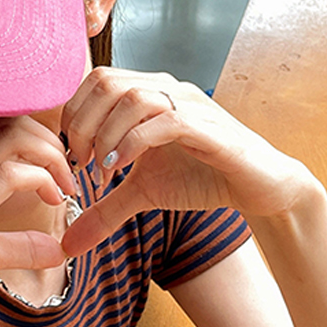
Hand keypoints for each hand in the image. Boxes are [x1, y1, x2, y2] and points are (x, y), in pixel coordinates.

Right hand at [0, 118, 75, 326]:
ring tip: (65, 188)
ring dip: (51, 157)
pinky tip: (54, 200)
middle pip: (6, 121)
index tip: (57, 171)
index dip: (35, 140)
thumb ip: (18, 242)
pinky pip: (11, 175)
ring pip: (11, 138)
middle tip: (68, 176)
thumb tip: (58, 248)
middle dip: (48, 141)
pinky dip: (42, 179)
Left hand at [60, 67, 312, 255]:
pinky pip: (166, 121)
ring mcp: (189, 104)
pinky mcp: (209, 127)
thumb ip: (103, 210)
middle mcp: (166, 89)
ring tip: (101, 169)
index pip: (96, 81)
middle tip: (79, 162)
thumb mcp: (141, 194)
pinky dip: (134, 143)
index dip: (74, 114)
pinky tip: (121, 167)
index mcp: (147, 93)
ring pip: (132, 97)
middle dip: (82, 124)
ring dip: (106, 134)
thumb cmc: (199, 178)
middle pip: (106, 82)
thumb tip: (68, 245)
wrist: (258, 187)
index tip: (70, 154)